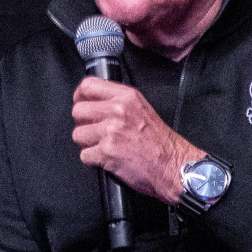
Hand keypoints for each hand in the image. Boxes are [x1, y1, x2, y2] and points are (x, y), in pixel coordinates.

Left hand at [71, 77, 202, 204]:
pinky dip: (93, 160)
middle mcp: (117, 111)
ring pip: (78, 134)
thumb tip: (94, 103)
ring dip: (87, 144)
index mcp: (126, 97)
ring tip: (105, 147)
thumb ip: (118, 101)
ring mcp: (110, 131)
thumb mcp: (142, 109)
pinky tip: (108, 159)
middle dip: (83, 124)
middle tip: (95, 132)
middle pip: (78, 110)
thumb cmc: (160, 142)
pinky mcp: (106, 151)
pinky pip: (84, 155)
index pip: (88, 85)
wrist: (173, 165)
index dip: (80, 96)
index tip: (81, 103)